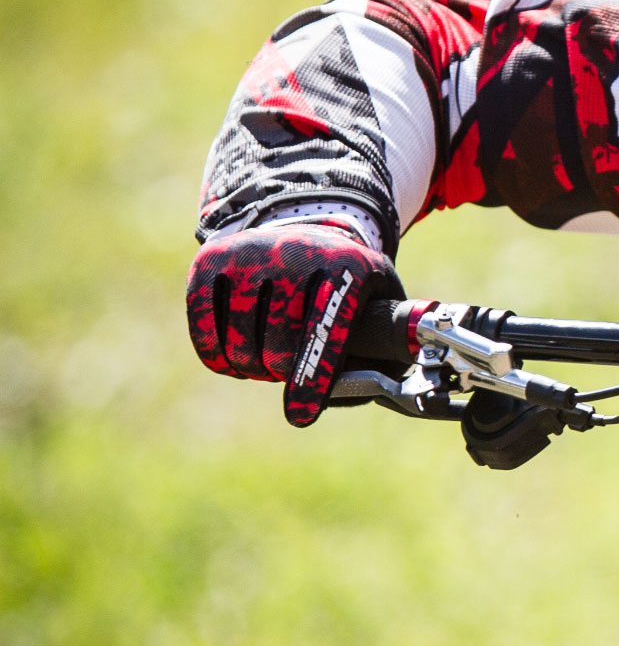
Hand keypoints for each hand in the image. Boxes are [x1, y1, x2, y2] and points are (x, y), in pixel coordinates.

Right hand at [185, 220, 403, 427]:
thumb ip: (388, 347)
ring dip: (251, 368)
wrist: (301, 229)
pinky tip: (233, 360)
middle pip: (278, 346)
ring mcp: (250, 254)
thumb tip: (373, 388)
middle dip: (282, 374)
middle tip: (288, 371)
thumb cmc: (347, 283)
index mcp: (347, 267)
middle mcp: (296, 254)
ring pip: (239, 341)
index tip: (301, 415)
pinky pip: (203, 324)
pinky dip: (216, 354)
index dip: (313, 378)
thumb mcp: (381, 301)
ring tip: (266, 364)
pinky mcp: (212, 259)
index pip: (327, 332)